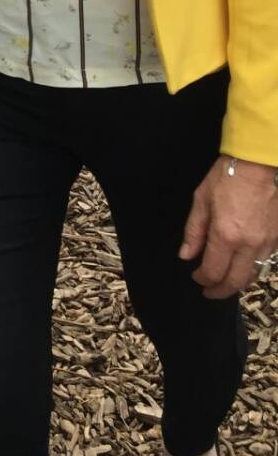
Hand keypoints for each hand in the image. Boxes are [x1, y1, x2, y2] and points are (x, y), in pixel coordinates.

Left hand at [179, 157, 277, 298]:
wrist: (257, 164)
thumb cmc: (226, 178)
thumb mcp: (201, 200)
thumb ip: (194, 231)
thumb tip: (186, 255)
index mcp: (225, 235)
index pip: (213, 271)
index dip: (202, 279)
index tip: (195, 277)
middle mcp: (248, 245)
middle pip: (235, 281)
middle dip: (220, 290)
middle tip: (209, 291)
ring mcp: (266, 243)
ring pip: (253, 275)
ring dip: (237, 282)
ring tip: (225, 281)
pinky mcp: (277, 239)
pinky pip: (265, 263)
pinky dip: (252, 269)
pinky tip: (242, 266)